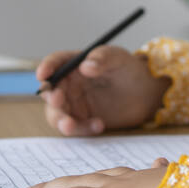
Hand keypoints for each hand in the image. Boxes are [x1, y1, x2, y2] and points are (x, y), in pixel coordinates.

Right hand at [36, 46, 168, 135]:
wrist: (145, 94)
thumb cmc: (130, 70)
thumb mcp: (119, 58)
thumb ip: (102, 59)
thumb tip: (85, 65)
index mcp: (75, 63)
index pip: (55, 63)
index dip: (46, 68)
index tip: (43, 75)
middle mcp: (70, 84)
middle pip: (51, 92)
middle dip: (51, 98)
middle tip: (59, 102)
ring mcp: (74, 104)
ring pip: (57, 113)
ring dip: (59, 120)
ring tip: (70, 125)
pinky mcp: (82, 120)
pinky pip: (74, 128)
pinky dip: (82, 129)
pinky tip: (99, 126)